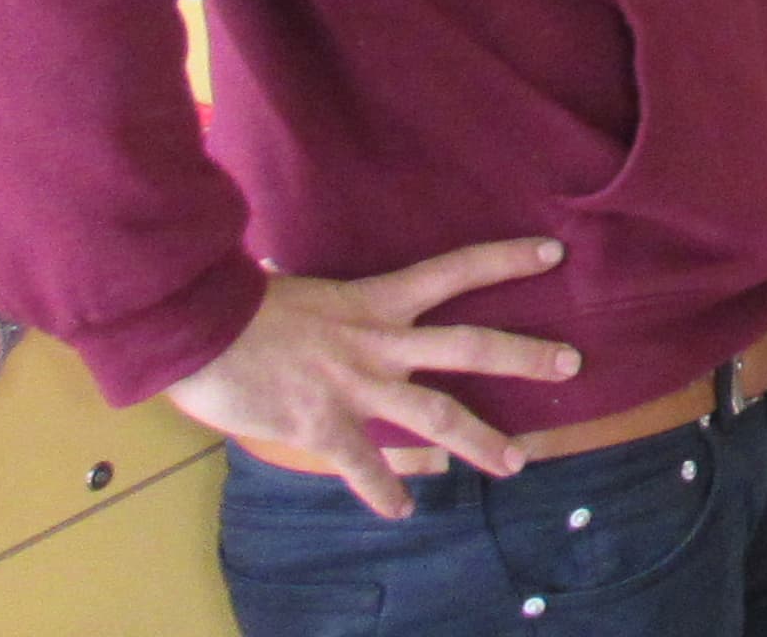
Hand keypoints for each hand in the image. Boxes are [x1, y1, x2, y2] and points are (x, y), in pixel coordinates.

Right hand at [160, 237, 580, 520]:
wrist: (195, 328)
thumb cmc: (236, 302)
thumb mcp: (297, 287)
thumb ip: (325, 299)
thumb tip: (308, 286)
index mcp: (374, 301)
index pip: (454, 270)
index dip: (504, 259)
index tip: (552, 253)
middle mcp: (378, 342)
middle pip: (469, 346)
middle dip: (524, 356)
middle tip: (571, 365)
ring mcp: (357, 387)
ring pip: (436, 415)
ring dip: (480, 440)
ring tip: (515, 463)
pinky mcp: (324, 426)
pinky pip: (365, 467)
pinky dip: (384, 493)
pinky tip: (402, 513)